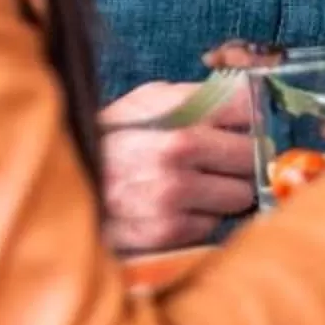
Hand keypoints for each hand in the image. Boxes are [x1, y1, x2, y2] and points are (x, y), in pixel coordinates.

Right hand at [97, 81, 257, 252]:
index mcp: (177, 116)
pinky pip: (213, 224)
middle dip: (246, 156)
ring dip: (229, 190)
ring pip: (239, 195)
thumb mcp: (147, 101)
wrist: (67, 186)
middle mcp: (178, 154)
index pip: (248, 109)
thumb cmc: (113, 138)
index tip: (255, 120)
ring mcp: (173, 196)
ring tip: (203, 183)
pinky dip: (205, 217)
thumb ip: (198, 96)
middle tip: (232, 157)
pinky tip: (183, 206)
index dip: (257, 114)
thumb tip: (252, 92)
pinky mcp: (167, 232)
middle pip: (251, 156)